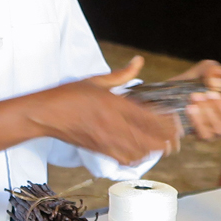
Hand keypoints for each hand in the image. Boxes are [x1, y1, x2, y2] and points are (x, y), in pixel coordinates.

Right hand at [29, 56, 178, 164]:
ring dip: (154, 148)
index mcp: (113, 104)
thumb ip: (121, 74)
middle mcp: (113, 124)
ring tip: (159, 142)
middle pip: (151, 139)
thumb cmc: (67, 95)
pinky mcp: (100, 150)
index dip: (167, 122)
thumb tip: (139, 61)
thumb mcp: (95, 80)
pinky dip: (138, 157)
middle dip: (166, 138)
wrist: (45, 114)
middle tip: (173, 133)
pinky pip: (127, 159)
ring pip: (142, 152)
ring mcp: (107, 140)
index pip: (150, 117)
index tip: (174, 119)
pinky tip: (140, 151)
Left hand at [170, 60, 220, 139]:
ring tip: (196, 95)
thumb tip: (218, 83)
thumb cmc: (195, 81)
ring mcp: (218, 131)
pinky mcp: (203, 137)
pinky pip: (205, 134)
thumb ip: (213, 70)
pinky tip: (190, 107)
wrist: (170, 91)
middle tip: (210, 93)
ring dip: (208, 111)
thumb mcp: (204, 69)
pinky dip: (198, 120)